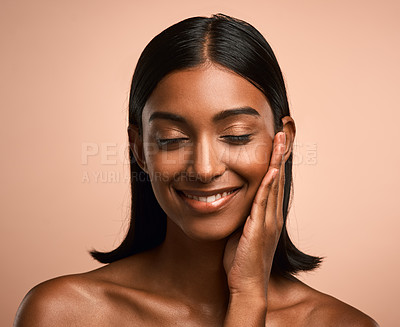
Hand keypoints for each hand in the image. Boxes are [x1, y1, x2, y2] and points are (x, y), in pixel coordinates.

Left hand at [223, 131, 285, 296]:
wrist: (246, 283)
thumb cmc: (242, 259)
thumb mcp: (242, 231)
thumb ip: (243, 215)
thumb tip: (232, 200)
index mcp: (268, 215)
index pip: (273, 182)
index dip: (275, 162)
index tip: (274, 143)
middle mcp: (272, 215)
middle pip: (277, 178)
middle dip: (279, 155)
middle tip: (281, 133)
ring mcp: (268, 221)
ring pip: (273, 185)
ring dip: (276, 162)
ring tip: (279, 141)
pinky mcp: (259, 228)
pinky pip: (264, 201)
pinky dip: (268, 184)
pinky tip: (270, 169)